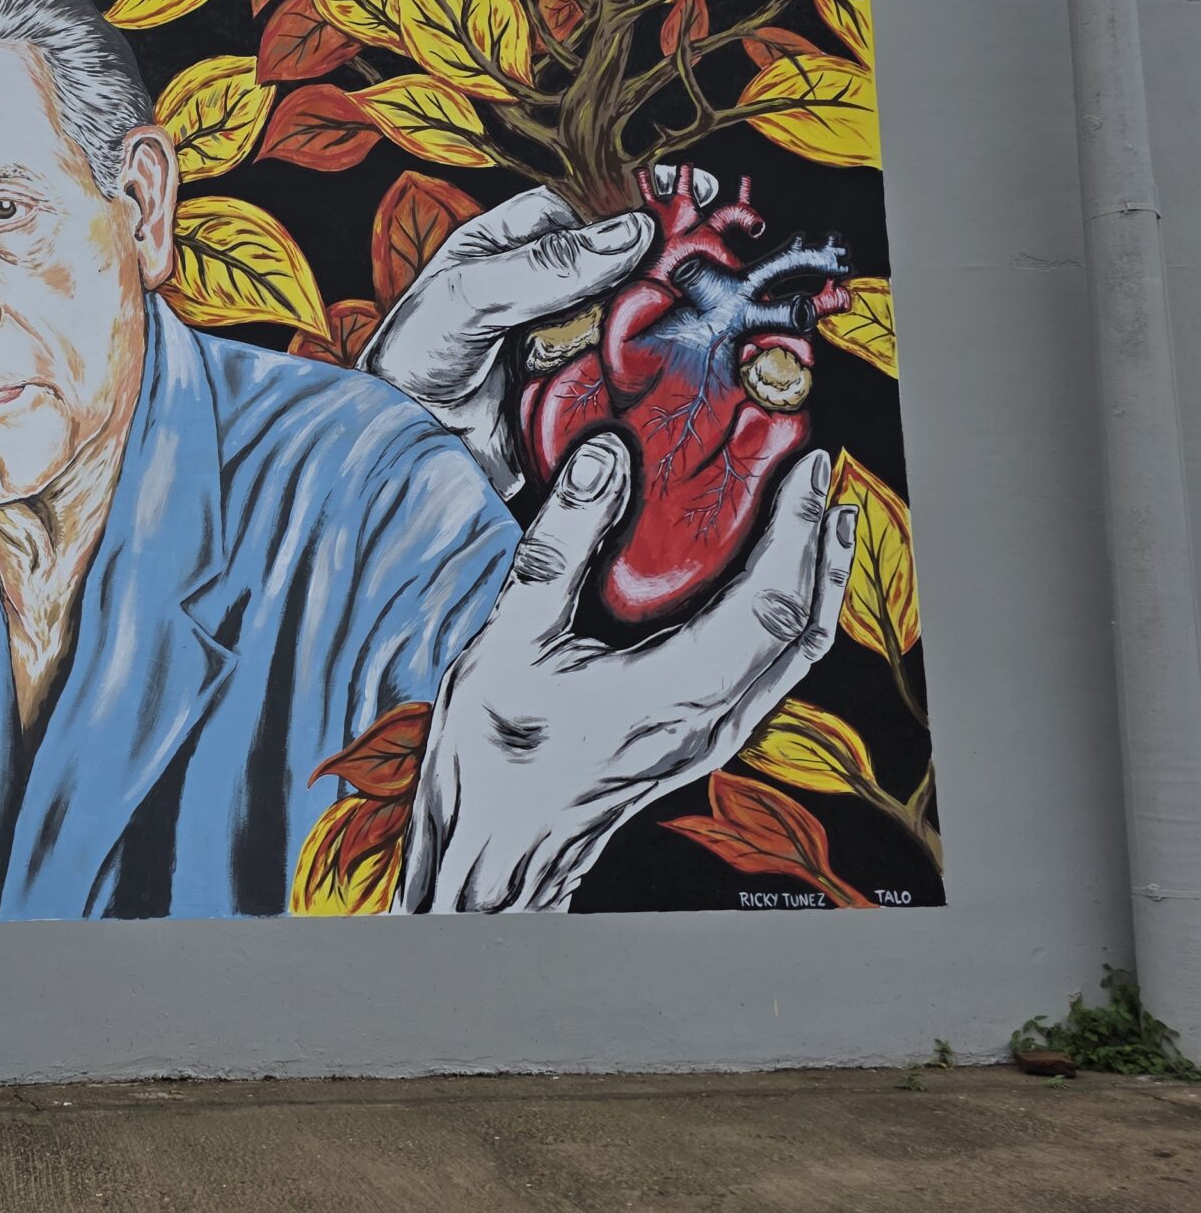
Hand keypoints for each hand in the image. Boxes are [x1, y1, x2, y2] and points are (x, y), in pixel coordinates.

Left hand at [362, 168, 718, 496]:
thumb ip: (542, 266)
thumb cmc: (409, 365)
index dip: (631, 204)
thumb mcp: (466, 298)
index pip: (581, 210)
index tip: (688, 200)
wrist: (401, 454)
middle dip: (666, 263)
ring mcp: (563, 343)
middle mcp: (541, 292)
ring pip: (634, 319)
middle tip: (716, 263)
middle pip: (621, 265)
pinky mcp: (580, 394)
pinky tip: (690, 366)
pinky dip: (657, 370)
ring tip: (713, 313)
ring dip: (668, 318)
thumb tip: (629, 233)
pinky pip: (630, 375)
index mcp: (506, 249)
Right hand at [397, 431, 856, 912]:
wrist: (494, 856)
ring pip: (793, 656)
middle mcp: (711, 719)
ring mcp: (708, 737)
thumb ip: (559, 547)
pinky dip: (781, 620)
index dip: (796, 527)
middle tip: (822, 480)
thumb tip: (605, 460)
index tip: (807, 465)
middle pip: (802, 628)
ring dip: (812, 585)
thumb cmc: (493, 763)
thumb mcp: (510, 642)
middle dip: (819, 547)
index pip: (769, 599)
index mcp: (676, 692)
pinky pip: (766, 674)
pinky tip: (759, 595)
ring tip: (817, 527)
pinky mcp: (693, 743)